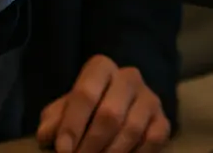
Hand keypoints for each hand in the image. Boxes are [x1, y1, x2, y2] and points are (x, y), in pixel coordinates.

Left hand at [35, 55, 169, 152]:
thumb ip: (54, 121)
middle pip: (110, 114)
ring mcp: (150, 98)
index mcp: (101, 68)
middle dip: (91, 144)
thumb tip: (48, 135)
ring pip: (131, 129)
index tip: (63, 151)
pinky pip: (152, 141)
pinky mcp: (163, 120)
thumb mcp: (64, 112)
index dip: (72, 125)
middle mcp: (129, 77)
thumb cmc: (85, 111)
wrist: (119, 112)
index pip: (85, 94)